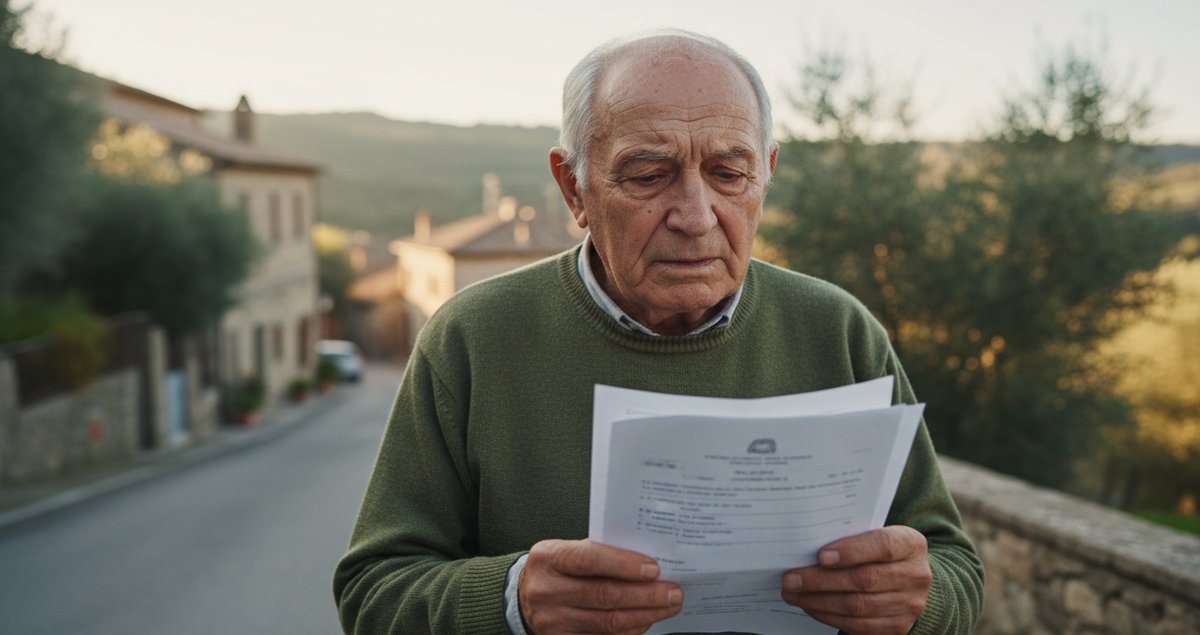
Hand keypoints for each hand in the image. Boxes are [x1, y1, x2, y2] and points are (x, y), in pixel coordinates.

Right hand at [519, 538, 682, 633]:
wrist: (525, 596)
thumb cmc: (556, 568)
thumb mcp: (567, 551)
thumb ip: (600, 553)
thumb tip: (647, 563)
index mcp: (549, 558)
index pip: (589, 559)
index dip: (624, 565)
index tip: (654, 569)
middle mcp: (547, 590)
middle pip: (604, 595)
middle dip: (646, 595)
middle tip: (673, 592)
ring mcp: (552, 620)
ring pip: (608, 621)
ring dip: (644, 615)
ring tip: (667, 606)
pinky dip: (630, 630)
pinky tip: (647, 621)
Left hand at [781, 525, 931, 634]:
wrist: (910, 578)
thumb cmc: (882, 551)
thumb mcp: (876, 535)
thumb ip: (851, 537)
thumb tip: (807, 548)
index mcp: (911, 544)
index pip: (883, 546)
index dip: (851, 551)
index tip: (821, 556)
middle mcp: (916, 575)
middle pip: (864, 579)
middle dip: (821, 580)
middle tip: (791, 578)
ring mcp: (909, 604)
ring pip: (857, 606)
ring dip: (819, 601)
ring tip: (793, 593)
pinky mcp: (897, 626)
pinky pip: (858, 625)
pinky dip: (828, 616)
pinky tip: (810, 606)